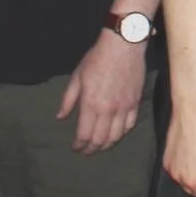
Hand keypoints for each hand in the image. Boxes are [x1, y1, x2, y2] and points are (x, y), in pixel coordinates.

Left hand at [59, 29, 146, 152]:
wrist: (124, 45)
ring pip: (116, 136)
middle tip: (86, 151)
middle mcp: (108, 110)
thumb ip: (68, 99)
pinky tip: (117, 134)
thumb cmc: (97, 59)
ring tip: (100, 146)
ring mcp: (123, 107)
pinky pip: (130, 125)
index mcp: (91, 104)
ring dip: (107, 144)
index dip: (79, 145)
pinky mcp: (135, 102)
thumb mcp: (77, 76)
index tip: (75, 147)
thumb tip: (60, 117)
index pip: (84, 134)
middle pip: (100, 139)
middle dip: (92, 149)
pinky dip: (122, 133)